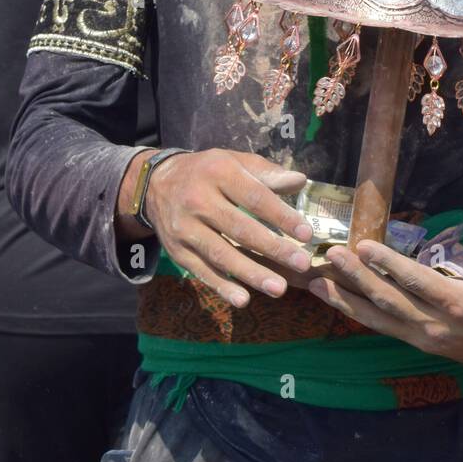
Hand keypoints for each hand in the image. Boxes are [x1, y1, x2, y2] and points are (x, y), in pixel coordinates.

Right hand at [143, 148, 313, 307]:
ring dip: (251, 273)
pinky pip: (202, 271)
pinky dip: (221, 287)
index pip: (255, 197)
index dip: (281, 216)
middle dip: (273, 248)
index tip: (307, 234)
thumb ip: (267, 173)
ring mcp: (185, 228)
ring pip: (221, 254)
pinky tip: (243, 299)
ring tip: (279, 288)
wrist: (156, 184)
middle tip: (302, 264)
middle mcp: (198, 200)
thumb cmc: (207, 171)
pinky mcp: (176, 250)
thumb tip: (301, 181)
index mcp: (218, 173)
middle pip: (239, 228)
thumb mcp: (234, 162)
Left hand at [308, 201, 462, 375]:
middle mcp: (434, 325)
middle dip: (357, 279)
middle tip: (331, 256)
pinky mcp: (414, 342)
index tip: (365, 245)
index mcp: (460, 304)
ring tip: (315, 282)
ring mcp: (421, 337)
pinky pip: (379, 326)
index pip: (417, 283)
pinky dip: (354, 311)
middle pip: (388, 301)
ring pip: (376, 319)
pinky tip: (332, 297)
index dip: (389, 265)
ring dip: (344, 300)